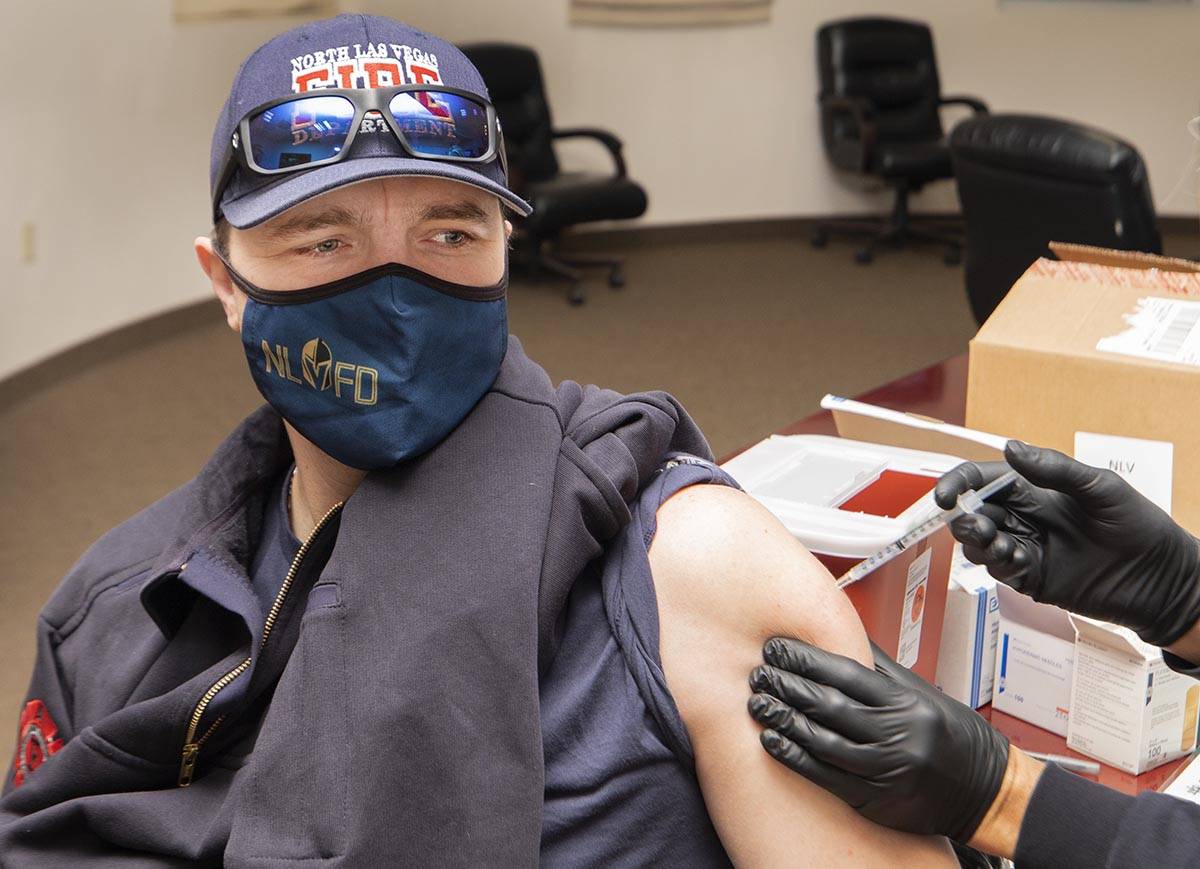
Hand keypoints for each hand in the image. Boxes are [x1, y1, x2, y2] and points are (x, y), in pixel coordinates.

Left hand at [748, 637, 1008, 842]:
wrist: (988, 792)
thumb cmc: (952, 736)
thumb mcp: (923, 694)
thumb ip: (880, 669)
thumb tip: (841, 633)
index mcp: (908, 703)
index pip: (846, 673)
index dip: (806, 659)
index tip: (777, 647)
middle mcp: (899, 734)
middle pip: (830, 705)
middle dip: (788, 686)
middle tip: (758, 673)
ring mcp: (887, 769)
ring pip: (824, 741)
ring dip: (784, 720)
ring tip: (758, 704)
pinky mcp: (877, 800)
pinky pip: (826, 776)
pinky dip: (795, 757)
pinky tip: (772, 741)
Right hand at [935, 441, 1199, 647]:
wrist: (1160, 578)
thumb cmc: (1138, 525)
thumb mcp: (1099, 487)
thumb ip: (1053, 469)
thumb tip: (1011, 447)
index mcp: (1034, 489)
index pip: (982, 480)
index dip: (958, 485)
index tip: (945, 495)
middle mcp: (1024, 517)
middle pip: (972, 513)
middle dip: (965, 519)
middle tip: (978, 526)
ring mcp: (1025, 548)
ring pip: (979, 544)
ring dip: (979, 544)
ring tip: (1001, 545)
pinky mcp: (1031, 578)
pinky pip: (1000, 571)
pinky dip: (1000, 565)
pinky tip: (1020, 561)